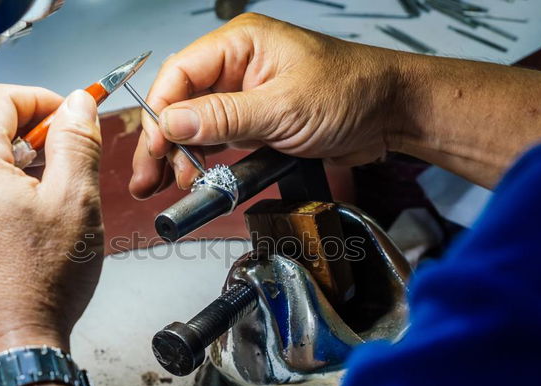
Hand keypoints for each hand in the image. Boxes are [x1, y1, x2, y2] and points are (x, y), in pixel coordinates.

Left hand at [0, 84, 103, 370]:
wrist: (8, 351)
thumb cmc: (41, 283)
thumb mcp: (76, 201)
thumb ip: (76, 142)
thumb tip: (77, 104)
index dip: (40, 99)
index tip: (68, 116)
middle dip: (31, 138)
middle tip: (67, 163)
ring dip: (15, 171)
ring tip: (50, 203)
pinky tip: (25, 233)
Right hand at [130, 13, 403, 197]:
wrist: (391, 114)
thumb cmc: (352, 92)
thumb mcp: (283, 108)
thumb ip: (224, 117)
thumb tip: (173, 123)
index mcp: (240, 45)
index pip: (180, 74)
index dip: (160, 113)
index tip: (154, 148)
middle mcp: (238, 67)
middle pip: (182, 102)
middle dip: (163, 141)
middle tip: (149, 177)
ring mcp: (246, 96)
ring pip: (197, 124)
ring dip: (181, 155)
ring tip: (171, 185)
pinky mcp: (257, 122)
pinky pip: (220, 140)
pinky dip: (206, 160)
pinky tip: (196, 178)